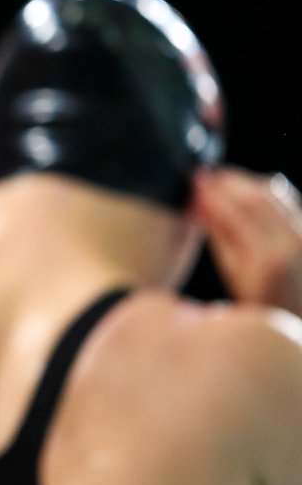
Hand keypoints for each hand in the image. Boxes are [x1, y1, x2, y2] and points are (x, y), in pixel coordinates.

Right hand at [192, 166, 301, 314]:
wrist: (297, 310)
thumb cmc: (263, 303)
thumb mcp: (233, 276)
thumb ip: (218, 237)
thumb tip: (198, 205)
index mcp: (266, 258)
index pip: (236, 211)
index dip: (213, 192)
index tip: (194, 180)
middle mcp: (292, 242)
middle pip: (257, 195)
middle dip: (228, 180)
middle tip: (203, 174)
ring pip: (275, 191)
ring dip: (246, 180)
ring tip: (221, 178)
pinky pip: (288, 197)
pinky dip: (265, 187)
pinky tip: (246, 188)